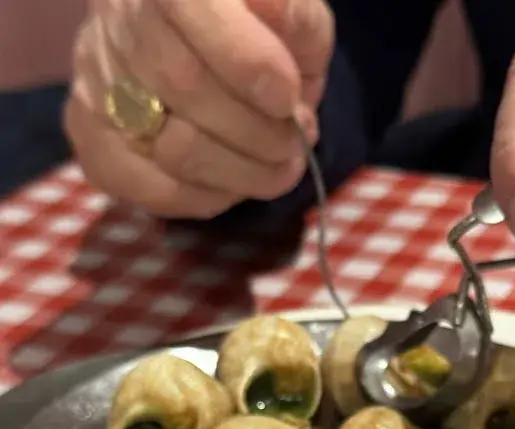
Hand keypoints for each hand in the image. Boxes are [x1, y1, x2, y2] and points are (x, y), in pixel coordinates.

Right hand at [65, 0, 333, 217]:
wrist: (207, 51)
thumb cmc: (259, 33)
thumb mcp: (292, 15)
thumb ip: (294, 22)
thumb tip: (276, 59)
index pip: (191, 6)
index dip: (246, 62)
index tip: (287, 98)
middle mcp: (117, 17)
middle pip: (184, 84)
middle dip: (259, 131)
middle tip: (295, 140)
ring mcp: (97, 80)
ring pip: (172, 148)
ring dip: (243, 173)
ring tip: (275, 163)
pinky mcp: (92, 137)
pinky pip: (152, 189)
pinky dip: (208, 196)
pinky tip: (232, 181)